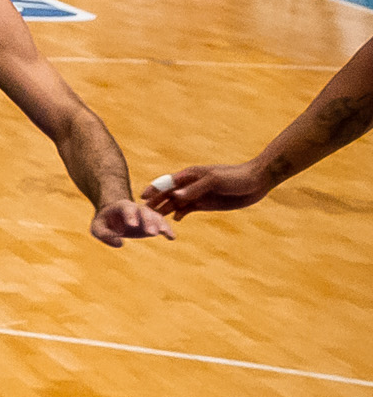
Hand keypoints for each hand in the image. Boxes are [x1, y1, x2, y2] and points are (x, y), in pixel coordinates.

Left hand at [89, 196, 174, 246]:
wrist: (114, 216)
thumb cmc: (104, 222)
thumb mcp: (97, 228)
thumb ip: (104, 235)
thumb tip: (119, 244)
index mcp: (121, 206)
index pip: (126, 208)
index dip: (130, 216)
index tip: (132, 225)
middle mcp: (136, 208)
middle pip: (144, 211)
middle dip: (148, 221)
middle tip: (151, 233)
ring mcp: (146, 214)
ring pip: (156, 216)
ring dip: (161, 224)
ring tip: (166, 234)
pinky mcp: (152, 222)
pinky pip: (161, 224)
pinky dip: (167, 229)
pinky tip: (171, 237)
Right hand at [142, 161, 268, 216]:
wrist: (256, 182)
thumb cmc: (234, 177)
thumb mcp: (214, 181)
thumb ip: (194, 189)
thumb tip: (174, 197)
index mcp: (189, 175)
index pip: (166, 183)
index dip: (154, 189)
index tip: (141, 197)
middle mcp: (189, 185)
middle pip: (168, 194)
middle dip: (155, 202)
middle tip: (142, 214)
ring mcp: (197, 195)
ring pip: (176, 203)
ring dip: (165, 210)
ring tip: (154, 220)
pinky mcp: (205, 203)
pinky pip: (188, 209)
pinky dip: (180, 214)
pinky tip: (175, 220)